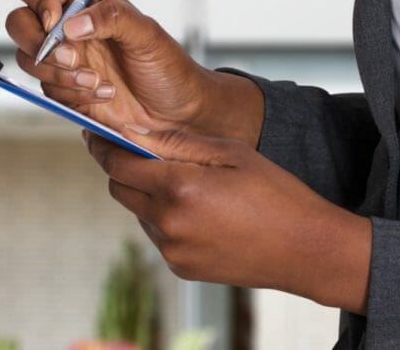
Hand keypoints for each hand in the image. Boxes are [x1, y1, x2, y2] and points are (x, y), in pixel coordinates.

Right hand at [6, 0, 262, 144]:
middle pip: (18, 22)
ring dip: (59, 73)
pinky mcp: (63, 88)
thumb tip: (71, 23)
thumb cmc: (168, 67)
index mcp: (85, 0)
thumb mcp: (147, 34)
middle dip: (38, 42)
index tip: (56, 23)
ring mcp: (63, 58)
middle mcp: (67, 26)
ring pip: (28, 58)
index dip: (38, 0)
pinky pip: (46, 88)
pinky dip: (72, 93)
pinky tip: (104, 94)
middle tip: (72, 58)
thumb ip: (111, 18)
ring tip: (97, 81)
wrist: (176, 113)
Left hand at [85, 126, 372, 313]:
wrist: (306, 249)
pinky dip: (166, 218)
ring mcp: (173, 250)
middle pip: (120, 189)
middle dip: (125, 168)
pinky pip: (159, 235)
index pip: (118, 163)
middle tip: (143, 152)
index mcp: (179, 188)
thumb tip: (135, 131)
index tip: (94, 134)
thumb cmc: (275, 194)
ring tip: (188, 183)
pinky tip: (200, 210)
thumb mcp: (230, 153)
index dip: (103, 146)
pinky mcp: (181, 268)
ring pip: (139, 213)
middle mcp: (168, 223)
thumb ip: (179, 143)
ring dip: (148, 195)